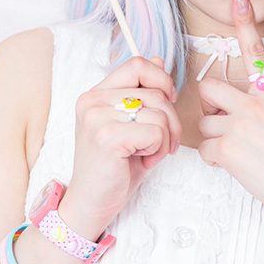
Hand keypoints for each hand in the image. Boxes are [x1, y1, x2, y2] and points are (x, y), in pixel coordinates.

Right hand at [69, 56, 181, 223]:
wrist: (92, 203)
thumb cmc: (113, 168)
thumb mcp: (131, 126)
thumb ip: (141, 93)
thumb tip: (160, 61)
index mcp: (95, 95)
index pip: (137, 64)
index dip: (161, 80)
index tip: (167, 103)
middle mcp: (92, 101)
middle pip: (155, 92)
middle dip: (170, 121)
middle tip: (161, 144)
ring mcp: (97, 118)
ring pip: (159, 113)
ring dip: (164, 140)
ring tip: (146, 155)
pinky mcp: (107, 137)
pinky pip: (155, 132)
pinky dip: (158, 151)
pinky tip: (142, 162)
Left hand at [194, 0, 263, 217]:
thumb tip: (237, 110)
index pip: (256, 56)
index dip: (245, 26)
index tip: (239, 3)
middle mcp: (254, 105)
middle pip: (208, 90)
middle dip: (208, 108)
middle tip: (222, 123)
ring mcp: (239, 125)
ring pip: (204, 125)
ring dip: (214, 140)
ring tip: (238, 153)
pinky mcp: (228, 149)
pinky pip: (205, 150)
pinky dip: (215, 161)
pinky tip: (234, 166)